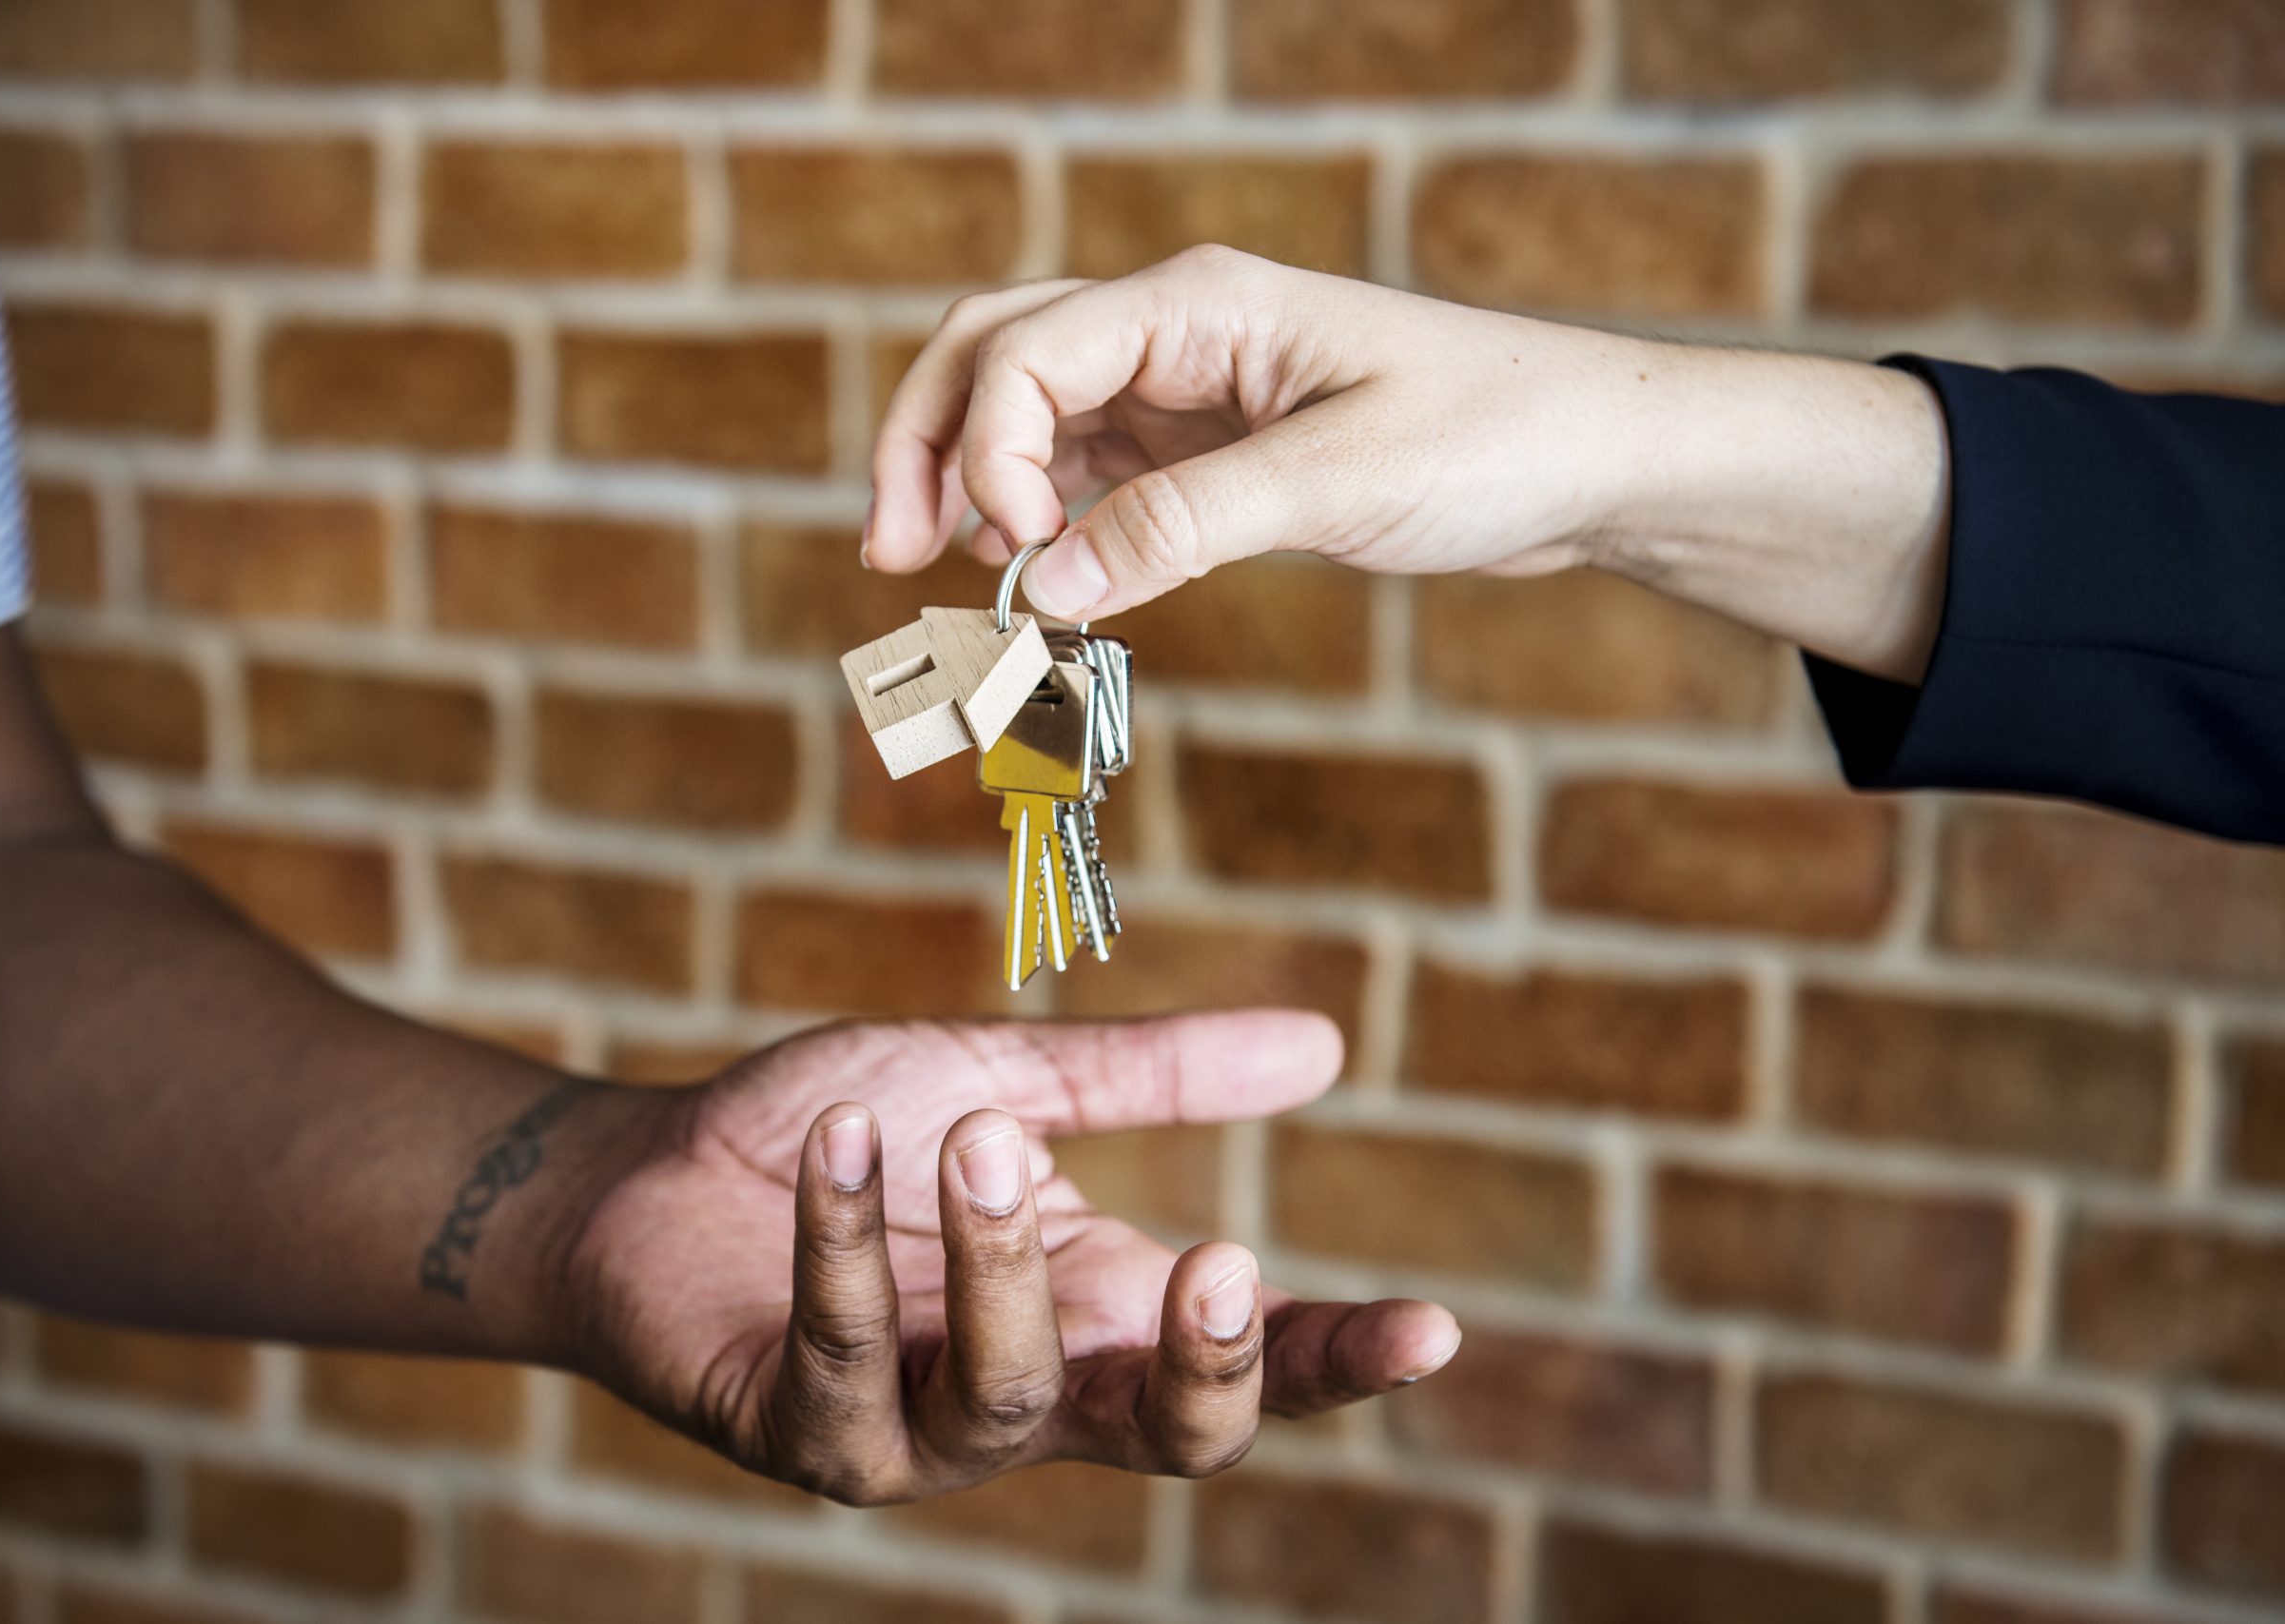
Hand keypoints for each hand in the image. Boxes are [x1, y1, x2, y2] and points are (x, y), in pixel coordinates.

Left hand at [561, 1010, 1459, 1503]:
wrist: (654, 1169)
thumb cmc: (847, 1136)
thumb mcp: (1013, 1084)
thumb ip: (1155, 1077)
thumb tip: (1326, 1046)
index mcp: (1097, 1314)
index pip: (1246, 1368)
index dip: (1337, 1363)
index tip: (1434, 1329)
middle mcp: (1026, 1394)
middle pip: (1167, 1443)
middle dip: (1207, 1368)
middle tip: (1216, 1257)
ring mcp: (915, 1433)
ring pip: (1007, 1399)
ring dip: (1000, 1261)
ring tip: (977, 1133)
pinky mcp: (799, 1431)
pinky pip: (847, 1359)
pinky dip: (847, 1244)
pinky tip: (836, 1142)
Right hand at [862, 246, 1950, 682]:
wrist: (1592, 463)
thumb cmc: (1496, 436)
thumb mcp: (1336, 483)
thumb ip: (1180, 527)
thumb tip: (1039, 581)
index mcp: (1198, 306)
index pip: (1027, 352)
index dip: (984, 449)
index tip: (1007, 553)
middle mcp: (1175, 334)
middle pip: (993, 356)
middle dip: (927, 443)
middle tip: (889, 552)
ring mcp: (1186, 389)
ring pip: (1028, 414)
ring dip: (969, 481)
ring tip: (935, 570)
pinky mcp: (1210, 450)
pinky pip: (1089, 470)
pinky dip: (1041, 516)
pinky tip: (1032, 573)